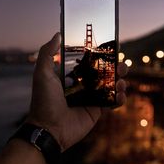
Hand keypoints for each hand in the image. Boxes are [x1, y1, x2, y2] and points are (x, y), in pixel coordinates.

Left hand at [26, 32, 126, 150]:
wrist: (49, 128)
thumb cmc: (44, 100)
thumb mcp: (42, 73)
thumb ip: (47, 53)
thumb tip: (57, 34)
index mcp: (72, 74)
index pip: (90, 61)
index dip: (100, 55)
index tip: (110, 48)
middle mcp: (83, 84)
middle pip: (104, 72)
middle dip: (115, 67)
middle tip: (121, 64)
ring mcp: (91, 97)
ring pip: (111, 86)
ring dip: (120, 81)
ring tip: (121, 81)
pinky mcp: (97, 110)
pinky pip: (112, 102)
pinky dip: (120, 98)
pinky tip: (120, 95)